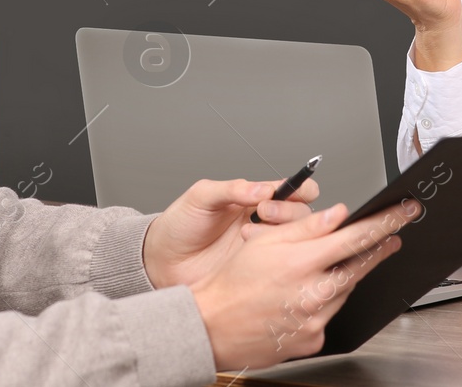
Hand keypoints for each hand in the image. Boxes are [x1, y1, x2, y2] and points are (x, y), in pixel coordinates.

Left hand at [143, 177, 320, 289]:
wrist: (160, 263)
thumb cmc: (179, 225)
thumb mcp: (201, 197)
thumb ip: (232, 189)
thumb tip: (262, 188)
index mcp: (253, 199)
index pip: (291, 190)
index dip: (300, 189)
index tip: (295, 191)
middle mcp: (262, 223)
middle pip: (300, 215)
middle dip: (288, 211)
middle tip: (263, 213)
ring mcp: (262, 249)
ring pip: (295, 240)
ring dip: (281, 235)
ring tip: (250, 237)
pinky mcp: (257, 272)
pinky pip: (281, 266)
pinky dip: (280, 261)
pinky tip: (261, 259)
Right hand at [191, 199, 418, 369]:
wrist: (212, 327)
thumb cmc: (233, 283)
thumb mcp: (266, 242)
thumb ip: (306, 227)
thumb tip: (340, 214)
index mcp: (301, 263)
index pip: (356, 237)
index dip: (385, 222)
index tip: (405, 212)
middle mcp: (312, 294)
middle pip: (359, 266)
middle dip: (379, 248)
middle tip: (392, 236)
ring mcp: (315, 321)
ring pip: (343, 291)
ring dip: (343, 276)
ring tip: (322, 269)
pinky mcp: (313, 341)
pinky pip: (330, 316)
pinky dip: (325, 303)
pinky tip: (305, 298)